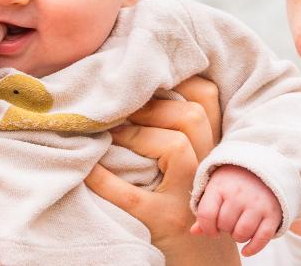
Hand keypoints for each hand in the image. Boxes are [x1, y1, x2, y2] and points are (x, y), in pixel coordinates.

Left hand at [84, 77, 237, 264]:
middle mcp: (207, 170)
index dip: (178, 79)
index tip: (147, 76)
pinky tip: (85, 169)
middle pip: (191, 117)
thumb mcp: (200, 170)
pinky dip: (102, 179)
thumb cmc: (195, 212)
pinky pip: (131, 195)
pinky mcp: (164, 223)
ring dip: (135, 135)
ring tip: (109, 135)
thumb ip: (186, 137)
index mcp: (214, 151)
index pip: (208, 98)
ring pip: (175, 146)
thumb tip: (136, 95)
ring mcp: (187, 198)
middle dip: (151, 105)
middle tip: (120, 108)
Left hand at [192, 166, 280, 255]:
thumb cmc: (231, 184)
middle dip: (224, 229)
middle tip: (229, 222)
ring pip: (242, 233)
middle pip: (225, 225)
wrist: (261, 171)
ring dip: (238, 237)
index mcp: (220, 186)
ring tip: (238, 228)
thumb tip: (194, 232)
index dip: (207, 228)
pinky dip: (253, 248)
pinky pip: (262, 238)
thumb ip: (205, 210)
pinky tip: (246, 250)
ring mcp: (257, 204)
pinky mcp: (272, 214)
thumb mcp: (215, 190)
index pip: (206, 214)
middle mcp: (239, 194)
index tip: (212, 230)